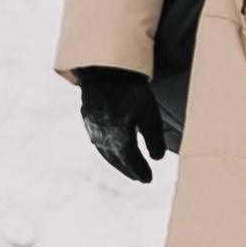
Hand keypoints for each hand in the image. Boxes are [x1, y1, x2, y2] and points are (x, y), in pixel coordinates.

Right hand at [76, 65, 165, 185]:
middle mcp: (102, 136)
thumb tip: (157, 158)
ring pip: (105, 152)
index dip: (140, 170)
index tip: (148, 179)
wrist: (105, 67)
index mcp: (118, 136)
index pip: (130, 159)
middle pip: (116, 159)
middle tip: (139, 178)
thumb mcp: (149, 112)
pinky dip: (107, 150)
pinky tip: (112, 150)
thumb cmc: (131, 88)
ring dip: (117, 162)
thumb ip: (153, 137)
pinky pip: (97, 141)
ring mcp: (92, 128)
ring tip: (127, 168)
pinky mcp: (87, 119)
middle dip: (129, 170)